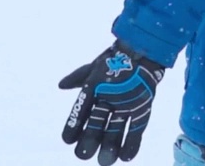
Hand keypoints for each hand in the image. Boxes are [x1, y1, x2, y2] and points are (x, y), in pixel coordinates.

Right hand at [60, 41, 164, 164]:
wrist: (142, 50)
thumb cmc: (115, 58)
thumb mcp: (95, 67)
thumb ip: (79, 76)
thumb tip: (61, 85)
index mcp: (94, 94)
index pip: (82, 114)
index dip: (75, 126)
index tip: (67, 140)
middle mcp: (108, 104)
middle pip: (98, 126)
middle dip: (91, 140)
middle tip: (83, 154)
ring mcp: (125, 108)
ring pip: (115, 130)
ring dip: (111, 146)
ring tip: (106, 161)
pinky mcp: (141, 110)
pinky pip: (136, 128)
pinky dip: (132, 143)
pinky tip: (126, 156)